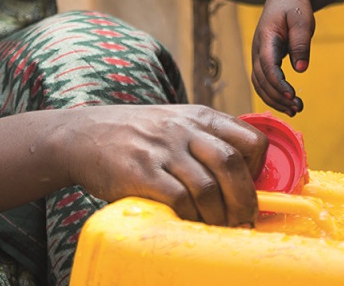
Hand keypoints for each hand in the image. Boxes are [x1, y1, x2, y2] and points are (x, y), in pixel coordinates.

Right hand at [60, 105, 266, 226]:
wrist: (85, 135)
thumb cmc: (137, 135)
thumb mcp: (176, 123)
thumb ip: (205, 141)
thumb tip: (242, 176)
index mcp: (199, 117)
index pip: (250, 138)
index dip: (259, 168)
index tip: (252, 186)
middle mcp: (184, 129)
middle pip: (232, 164)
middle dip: (245, 199)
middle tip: (244, 219)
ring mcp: (163, 150)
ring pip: (208, 187)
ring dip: (218, 215)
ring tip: (218, 226)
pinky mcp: (142, 172)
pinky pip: (179, 200)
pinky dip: (190, 217)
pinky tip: (189, 222)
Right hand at [250, 0, 313, 115]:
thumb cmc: (295, 6)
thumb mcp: (302, 19)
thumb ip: (301, 43)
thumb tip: (301, 69)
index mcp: (265, 37)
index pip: (267, 64)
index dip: (277, 82)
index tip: (292, 94)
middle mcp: (257, 48)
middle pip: (261, 79)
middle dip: (278, 96)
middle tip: (298, 107)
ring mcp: (258, 55)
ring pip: (259, 84)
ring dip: (274, 99)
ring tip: (295, 109)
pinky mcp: (264, 60)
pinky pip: (263, 81)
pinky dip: (273, 94)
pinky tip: (288, 103)